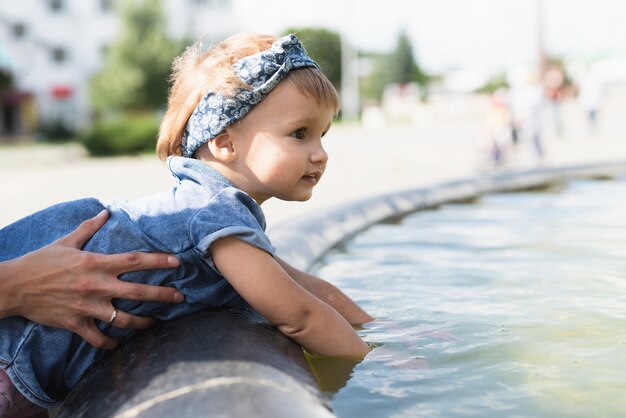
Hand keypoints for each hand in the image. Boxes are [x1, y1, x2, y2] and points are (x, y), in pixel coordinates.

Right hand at [1, 210, 183, 348]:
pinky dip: (112, 344)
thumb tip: (106, 211)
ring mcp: (87, 306)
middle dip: (163, 295)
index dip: (159, 261)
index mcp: (96, 263)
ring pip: (123, 319)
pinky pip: (99, 339)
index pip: (136, 260)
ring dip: (143, 323)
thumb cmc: (41, 261)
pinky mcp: (75, 324)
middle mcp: (96, 285)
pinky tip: (122, 344)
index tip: (177, 262)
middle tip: (181, 297)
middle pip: (138, 291)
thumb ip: (89, 228)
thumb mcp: (66, 241)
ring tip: (156, 323)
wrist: (13, 286)